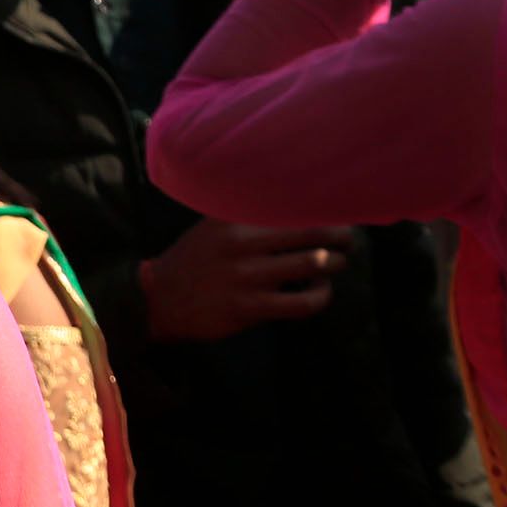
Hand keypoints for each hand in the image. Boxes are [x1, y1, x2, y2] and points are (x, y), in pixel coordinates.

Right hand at [141, 220, 360, 339]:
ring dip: (335, 263)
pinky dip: (321, 295)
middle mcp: (240, 242)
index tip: (339, 208)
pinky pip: (304, 302)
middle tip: (348, 239)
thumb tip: (296, 198)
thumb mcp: (212, 225)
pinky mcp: (249, 308)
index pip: (292, 203)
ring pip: (314, 264)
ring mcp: (245, 276)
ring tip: (335, 262)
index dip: (324, 206)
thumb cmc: (194, 259)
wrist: (158, 299)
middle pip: (313, 231)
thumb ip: (245, 210)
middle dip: (341, 236)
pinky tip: (317, 290)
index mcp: (233, 217)